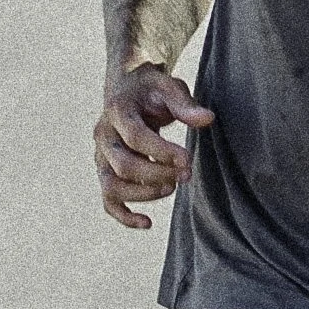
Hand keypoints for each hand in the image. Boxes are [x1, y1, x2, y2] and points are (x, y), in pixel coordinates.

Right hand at [95, 66, 213, 227]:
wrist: (127, 87)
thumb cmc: (150, 89)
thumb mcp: (168, 86)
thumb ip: (185, 103)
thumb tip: (207, 119)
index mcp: (117, 111)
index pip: (136, 138)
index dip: (162, 152)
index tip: (187, 159)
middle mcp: (103, 135)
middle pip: (124, 165)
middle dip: (157, 175)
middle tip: (186, 175)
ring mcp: (101, 155)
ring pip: (112, 186)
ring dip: (142, 194)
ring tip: (171, 188)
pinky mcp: (105, 170)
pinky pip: (108, 200)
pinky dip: (124, 215)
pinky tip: (148, 223)